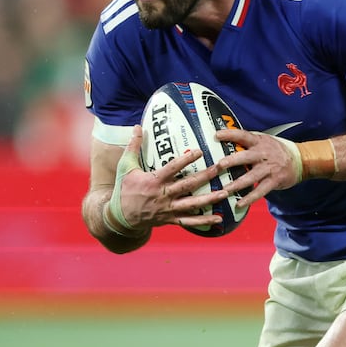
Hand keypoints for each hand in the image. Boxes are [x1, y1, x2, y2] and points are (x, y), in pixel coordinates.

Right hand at [114, 126, 228, 229]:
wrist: (120, 218)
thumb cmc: (124, 189)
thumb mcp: (125, 166)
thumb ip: (134, 146)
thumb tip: (138, 125)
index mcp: (153, 181)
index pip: (172, 168)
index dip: (186, 160)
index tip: (200, 151)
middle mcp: (162, 195)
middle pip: (187, 185)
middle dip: (205, 177)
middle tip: (220, 168)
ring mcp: (168, 209)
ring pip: (192, 204)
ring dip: (209, 199)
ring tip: (225, 193)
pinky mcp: (170, 220)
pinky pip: (189, 221)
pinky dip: (204, 220)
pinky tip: (219, 217)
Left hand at [213, 129, 300, 207]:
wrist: (301, 160)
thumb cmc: (277, 150)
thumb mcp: (265, 141)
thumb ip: (249, 142)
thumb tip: (227, 141)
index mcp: (259, 142)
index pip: (244, 135)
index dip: (231, 134)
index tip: (217, 135)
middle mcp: (263, 154)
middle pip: (245, 157)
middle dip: (231, 161)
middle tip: (219, 165)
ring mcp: (269, 168)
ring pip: (251, 176)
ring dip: (237, 184)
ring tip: (224, 190)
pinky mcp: (274, 181)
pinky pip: (260, 191)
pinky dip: (249, 198)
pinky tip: (239, 203)